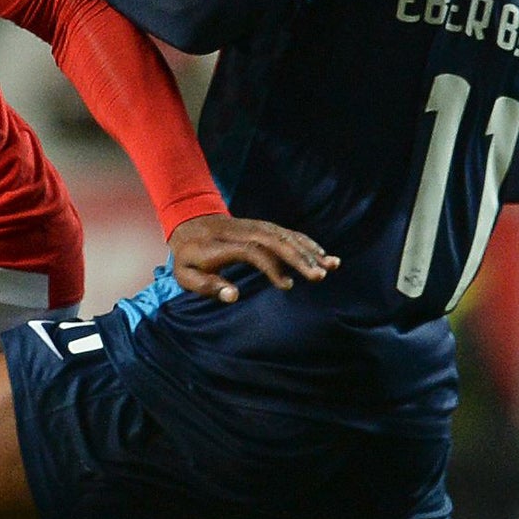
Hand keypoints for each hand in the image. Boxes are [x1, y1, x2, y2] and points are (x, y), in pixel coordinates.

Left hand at [170, 214, 337, 303]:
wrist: (189, 222)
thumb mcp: (186, 275)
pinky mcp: (263, 227)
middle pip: (276, 241)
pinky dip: (307, 243)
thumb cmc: (188, 256)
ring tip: (332, 265)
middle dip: (300, 258)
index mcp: (223, 246)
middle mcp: (243, 232)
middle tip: (320, 275)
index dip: (272, 266)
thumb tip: (234, 296)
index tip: (286, 285)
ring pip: (286, 236)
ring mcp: (255, 227)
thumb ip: (208, 286)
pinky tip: (323, 254)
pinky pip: (287, 233)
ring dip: (310, 251)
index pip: (253, 251)